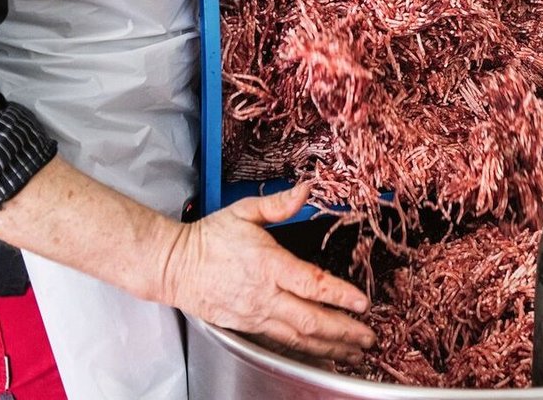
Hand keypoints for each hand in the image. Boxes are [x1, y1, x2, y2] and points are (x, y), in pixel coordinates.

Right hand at [159, 183, 374, 363]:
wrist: (173, 266)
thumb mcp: (243, 212)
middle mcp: (264, 295)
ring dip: (330, 346)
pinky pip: (281, 342)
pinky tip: (322, 353)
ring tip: (354, 351)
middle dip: (344, 330)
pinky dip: (305, 350)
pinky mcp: (247, 327)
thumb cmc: (208, 239)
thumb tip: (306, 189)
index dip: (340, 295)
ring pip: (299, 337)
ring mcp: (255, 315)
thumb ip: (279, 204)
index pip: (311, 283)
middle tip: (369, 336)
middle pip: (310, 319)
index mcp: (267, 265)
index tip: (363, 302)